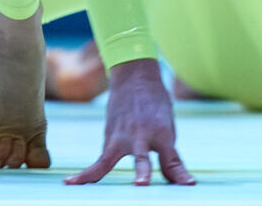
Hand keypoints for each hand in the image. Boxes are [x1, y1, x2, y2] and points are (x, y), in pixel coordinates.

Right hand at [66, 59, 194, 185]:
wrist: (133, 77)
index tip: (188, 184)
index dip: (179, 174)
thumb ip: (172, 159)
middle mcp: (140, 134)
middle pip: (141, 157)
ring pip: (106, 159)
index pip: (171, 159)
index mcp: (161, 132)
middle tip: (141, 184)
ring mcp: (120, 136)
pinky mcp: (108, 138)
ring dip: (93, 174)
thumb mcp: (168, 128)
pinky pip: (99, 160)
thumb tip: (183, 184)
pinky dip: (87, 172)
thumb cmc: (155, 105)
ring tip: (74, 184)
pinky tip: (72, 182)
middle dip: (142, 171)